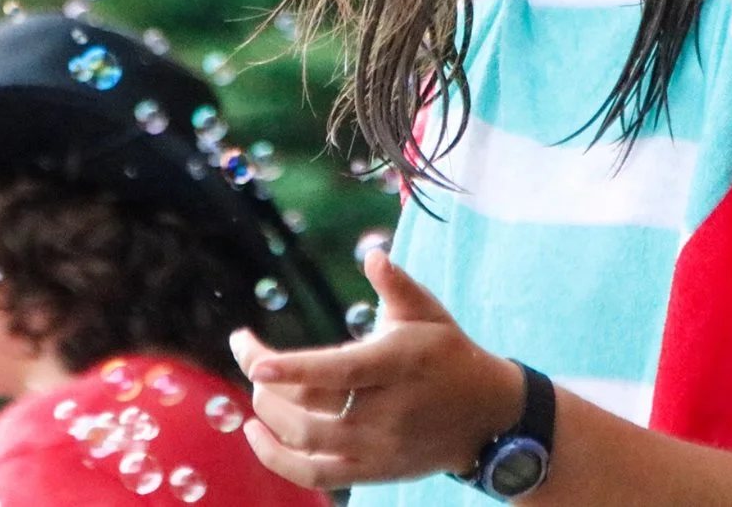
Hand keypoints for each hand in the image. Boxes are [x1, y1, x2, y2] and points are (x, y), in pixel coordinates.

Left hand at [230, 247, 522, 491]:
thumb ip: (398, 285)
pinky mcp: (373, 472)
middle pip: (311, 408)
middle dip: (265, 381)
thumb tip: (373, 255)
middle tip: (245, 351)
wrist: (486, 418)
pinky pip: (315, 476)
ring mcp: (379, 449)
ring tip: (255, 385)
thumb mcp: (430, 313)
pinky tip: (254, 432)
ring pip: (307, 441)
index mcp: (398, 365)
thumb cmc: (449, 354)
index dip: (294, 369)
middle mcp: (387, 412)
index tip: (254, 360)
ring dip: (268, 414)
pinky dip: (278, 459)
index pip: (339, 371)